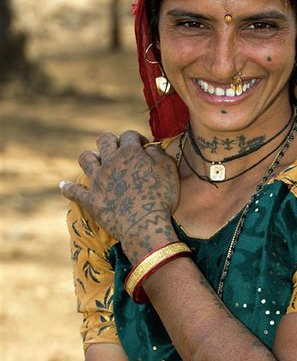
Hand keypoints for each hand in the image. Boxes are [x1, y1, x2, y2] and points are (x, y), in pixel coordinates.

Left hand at [59, 130, 178, 260]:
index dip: (136, 138)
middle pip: (104, 140)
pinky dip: (67, 188)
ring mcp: (98, 180)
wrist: (144, 225)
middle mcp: (111, 161)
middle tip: (119, 150)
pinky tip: (63, 186)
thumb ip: (159, 154)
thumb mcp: (169, 170)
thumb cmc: (161, 197)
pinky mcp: (90, 199)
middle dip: (112, 141)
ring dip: (90, 157)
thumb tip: (150, 148)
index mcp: (130, 152)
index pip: (129, 135)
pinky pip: (73, 191)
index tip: (143, 147)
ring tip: (96, 161)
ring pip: (86, 158)